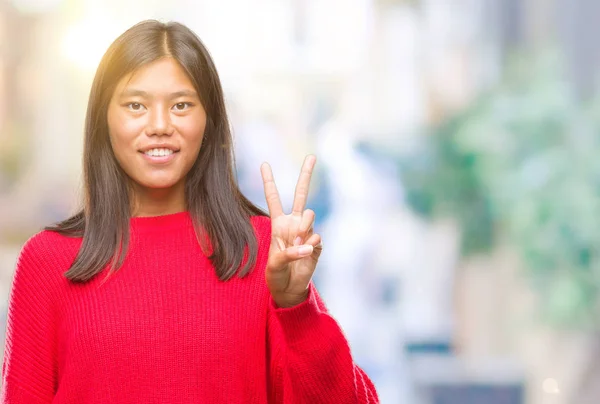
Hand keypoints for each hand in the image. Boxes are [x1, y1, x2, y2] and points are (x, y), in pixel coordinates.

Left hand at [260, 155, 322, 307]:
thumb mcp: (274, 263)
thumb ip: (288, 252)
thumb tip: (308, 244)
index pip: (273, 198)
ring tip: (297, 243)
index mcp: (278, 223)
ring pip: (309, 215)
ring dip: (303, 227)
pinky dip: (309, 246)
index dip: (269, 181)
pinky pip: (316, 237)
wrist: (289, 289)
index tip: (264, 163)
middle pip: (301, 193)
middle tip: (312, 156)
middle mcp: (294, 223)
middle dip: (306, 174)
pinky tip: (305, 254)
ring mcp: (307, 232)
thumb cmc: (276, 275)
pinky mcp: (317, 244)